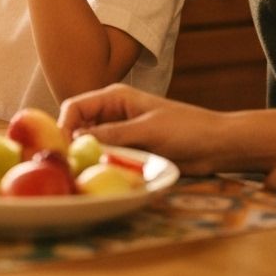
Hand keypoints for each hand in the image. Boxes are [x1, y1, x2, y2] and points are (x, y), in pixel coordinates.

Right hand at [58, 84, 231, 174]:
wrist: (215, 144)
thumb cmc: (185, 129)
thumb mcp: (147, 130)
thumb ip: (113, 133)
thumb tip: (78, 139)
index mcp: (115, 97)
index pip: (75, 106)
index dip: (63, 125)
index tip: (60, 150)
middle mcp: (112, 113)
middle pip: (78, 126)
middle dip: (71, 143)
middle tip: (66, 167)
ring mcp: (120, 132)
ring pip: (90, 143)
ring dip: (86, 157)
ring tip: (80, 175)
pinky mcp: (128, 149)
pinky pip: (105, 156)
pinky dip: (99, 165)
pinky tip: (98, 178)